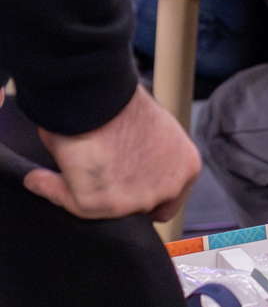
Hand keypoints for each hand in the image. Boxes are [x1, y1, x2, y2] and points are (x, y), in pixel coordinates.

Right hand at [24, 86, 199, 220]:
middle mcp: (167, 188)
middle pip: (140, 207)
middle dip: (120, 195)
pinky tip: (42, 175)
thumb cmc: (125, 104)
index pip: (170, 199)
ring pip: (106, 208)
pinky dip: (51, 187)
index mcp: (186, 167)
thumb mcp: (156, 132)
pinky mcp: (99, 205)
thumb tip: (122, 167)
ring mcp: (135, 201)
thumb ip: (149, 157)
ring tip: (72, 168)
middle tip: (99, 174)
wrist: (102, 98)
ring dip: (86, 192)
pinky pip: (68, 201)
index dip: (147, 195)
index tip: (129, 188)